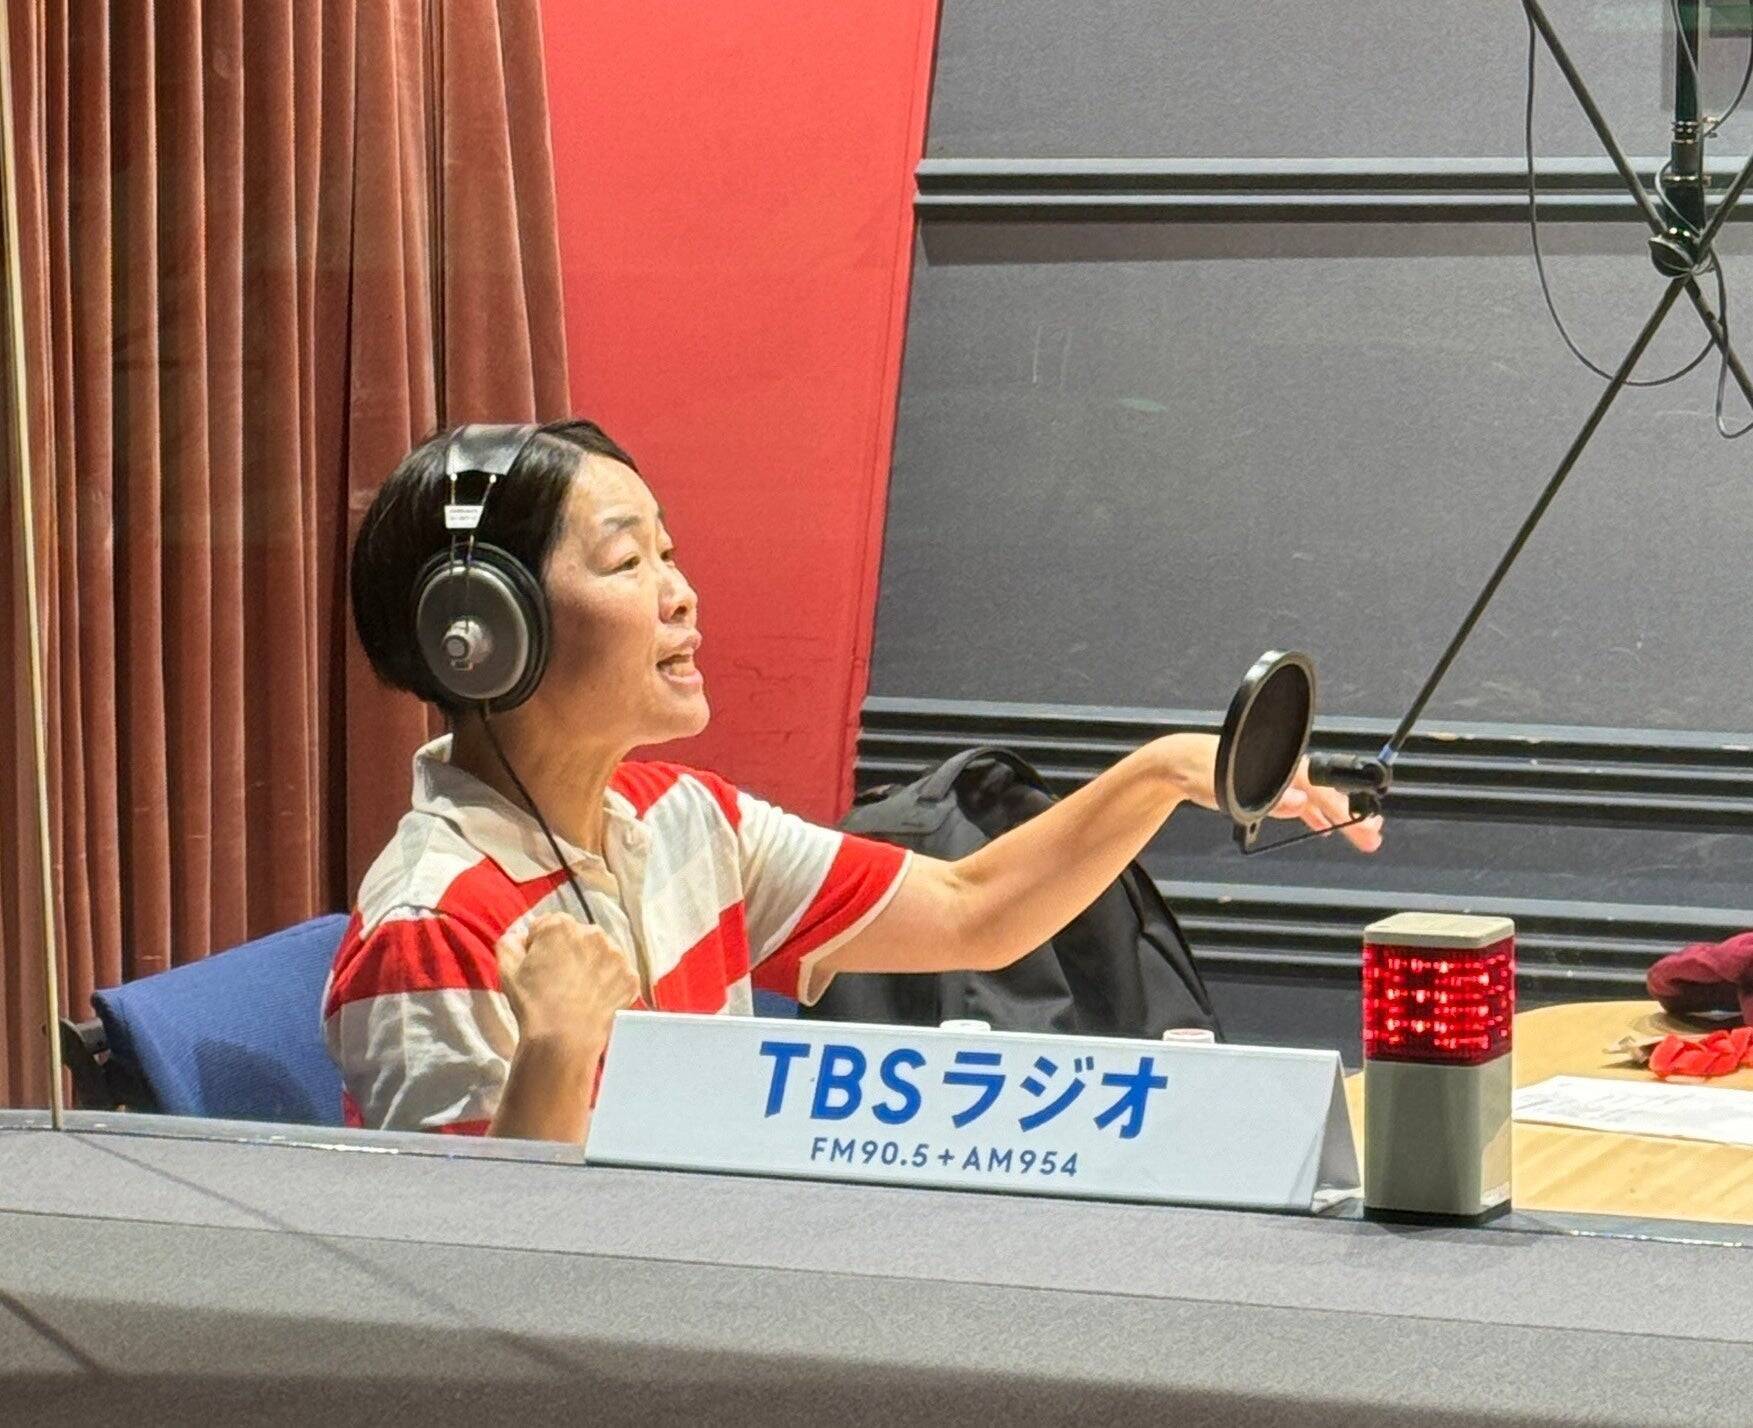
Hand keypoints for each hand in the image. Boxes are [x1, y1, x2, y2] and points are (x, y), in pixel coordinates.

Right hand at [496, 913, 640, 1050]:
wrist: (562, 1040)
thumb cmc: (533, 1005)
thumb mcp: (508, 970)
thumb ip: (509, 943)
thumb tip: (518, 936)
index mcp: (560, 926)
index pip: (548, 926)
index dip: (540, 945)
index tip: (538, 964)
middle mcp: (592, 933)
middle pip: (578, 937)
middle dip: (569, 952)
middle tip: (558, 980)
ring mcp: (616, 955)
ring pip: (600, 954)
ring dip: (591, 965)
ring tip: (577, 991)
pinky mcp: (630, 976)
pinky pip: (618, 974)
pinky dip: (609, 984)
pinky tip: (593, 999)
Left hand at [1155, 734, 1383, 853]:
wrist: (1177, 762)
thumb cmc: (1200, 767)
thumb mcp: (1230, 786)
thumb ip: (1267, 798)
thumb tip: (1301, 804)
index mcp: (1279, 764)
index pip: (1321, 787)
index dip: (1344, 806)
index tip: (1364, 821)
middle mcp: (1283, 768)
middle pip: (1324, 794)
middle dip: (1350, 815)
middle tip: (1372, 836)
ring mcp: (1277, 777)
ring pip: (1315, 800)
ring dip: (1337, 819)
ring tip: (1362, 836)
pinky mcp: (1267, 785)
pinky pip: (1298, 802)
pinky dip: (1313, 816)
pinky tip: (1324, 829)